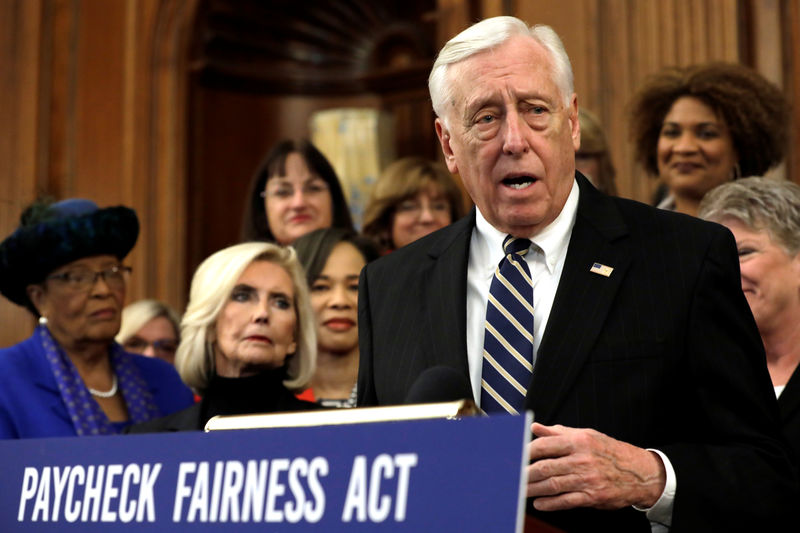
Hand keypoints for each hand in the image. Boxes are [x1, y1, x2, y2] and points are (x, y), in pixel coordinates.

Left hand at [526, 423, 665, 510]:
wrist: (640, 472)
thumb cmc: (610, 451)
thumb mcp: (586, 435)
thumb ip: (558, 433)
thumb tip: (535, 428)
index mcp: (578, 441)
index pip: (545, 446)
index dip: (526, 452)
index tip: (516, 457)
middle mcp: (582, 459)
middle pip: (545, 467)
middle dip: (525, 474)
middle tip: (513, 477)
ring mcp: (587, 479)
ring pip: (553, 485)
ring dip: (533, 489)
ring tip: (520, 490)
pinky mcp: (593, 496)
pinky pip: (567, 501)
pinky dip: (550, 503)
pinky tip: (539, 502)